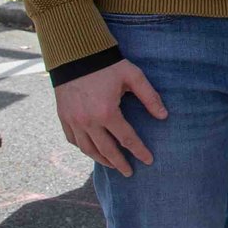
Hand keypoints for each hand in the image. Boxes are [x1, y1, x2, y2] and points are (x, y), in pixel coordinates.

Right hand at [55, 59, 166, 177]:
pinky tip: (91, 150)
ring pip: (87, 149)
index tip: (148, 161)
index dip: (139, 151)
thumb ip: (149, 97)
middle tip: (129, 172)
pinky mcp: (63, 117)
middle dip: (120, 163)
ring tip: (112, 165)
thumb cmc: (107, 65)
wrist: (75, 54)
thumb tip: (164, 116)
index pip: (127, 139)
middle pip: (106, 150)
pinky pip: (73, 140)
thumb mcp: (133, 76)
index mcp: (107, 112)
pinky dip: (83, 148)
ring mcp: (73, 121)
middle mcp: (88, 121)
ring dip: (101, 160)